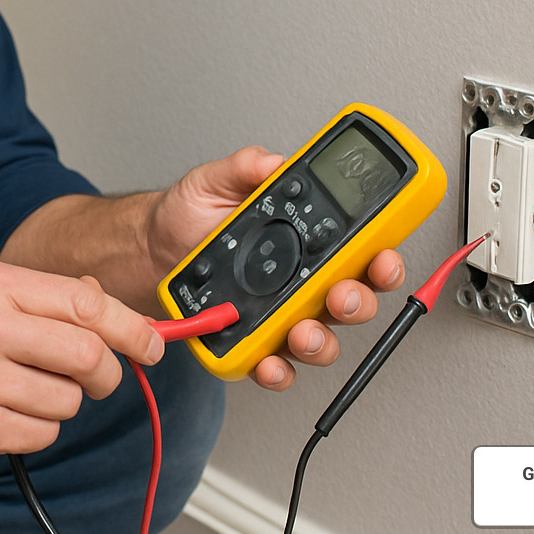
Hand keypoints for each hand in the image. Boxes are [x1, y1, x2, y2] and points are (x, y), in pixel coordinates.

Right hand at [0, 261, 164, 465]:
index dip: (130, 326)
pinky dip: (40, 425)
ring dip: (65, 400)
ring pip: (70, 399)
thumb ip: (51, 296)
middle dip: (106, 371)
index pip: (84, 302)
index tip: (152, 343)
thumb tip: (117, 311)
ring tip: (30, 388)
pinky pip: (45, 433)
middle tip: (100, 376)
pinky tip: (10, 409)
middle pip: (87, 354)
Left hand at [146, 146, 406, 391]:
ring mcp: (281, 315)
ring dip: (319, 342)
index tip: (383, 257)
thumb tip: (274, 163)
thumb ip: (247, 167)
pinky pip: (275, 364)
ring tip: (301, 333)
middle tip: (339, 295)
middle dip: (356, 302)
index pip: (361, 251)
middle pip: (352, 300)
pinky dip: (277, 371)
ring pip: (321, 338)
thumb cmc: (189, 215)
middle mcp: (303, 281)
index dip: (382, 257)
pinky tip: (269, 363)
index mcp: (307, 240)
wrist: (150, 248)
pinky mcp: (252, 340)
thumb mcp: (215, 181)